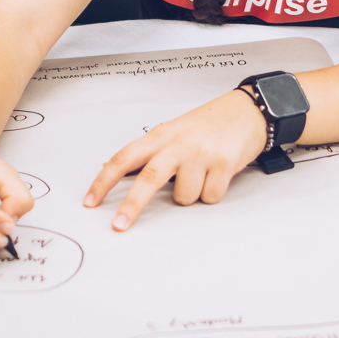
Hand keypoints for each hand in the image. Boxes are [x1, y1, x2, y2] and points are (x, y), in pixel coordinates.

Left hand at [84, 91, 269, 231]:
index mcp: (161, 135)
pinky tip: (218, 174)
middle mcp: (179, 143)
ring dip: (192, 193)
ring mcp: (201, 153)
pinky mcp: (224, 164)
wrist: (248, 112)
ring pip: (184, 197)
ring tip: (202, 174)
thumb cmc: (209, 124)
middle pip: (149, 178)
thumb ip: (150, 152)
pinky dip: (213, 192)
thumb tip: (115, 169)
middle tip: (119, 225)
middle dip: (132, 206)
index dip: (104, 180)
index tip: (91, 201)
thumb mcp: (174, 132)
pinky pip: (210, 197)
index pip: (125, 158)